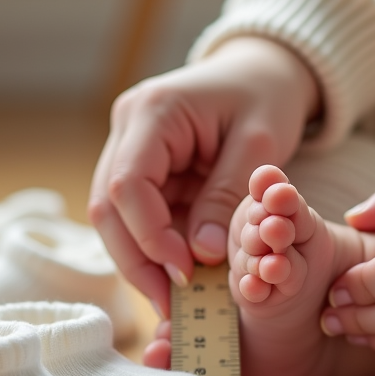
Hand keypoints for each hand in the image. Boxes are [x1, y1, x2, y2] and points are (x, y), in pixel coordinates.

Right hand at [89, 37, 319, 319]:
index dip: (149, 235)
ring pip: (114, 220)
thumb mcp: (260, 142)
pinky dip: (154, 251)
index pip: (127, 184)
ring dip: (141, 263)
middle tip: (169, 305)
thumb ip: (226, 197)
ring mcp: (127, 149)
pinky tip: (176, 281)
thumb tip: (200, 257)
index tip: (185, 272)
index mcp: (152, 111)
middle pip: (108, 208)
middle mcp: (127, 129)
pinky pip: (135, 219)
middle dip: (137, 261)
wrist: (262, 70)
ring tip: (173, 304)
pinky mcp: (141, 171)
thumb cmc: (266, 95)